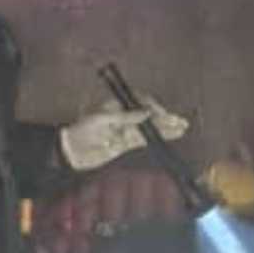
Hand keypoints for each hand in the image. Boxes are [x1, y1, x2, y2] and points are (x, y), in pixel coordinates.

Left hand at [61, 98, 191, 170]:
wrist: (71, 151)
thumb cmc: (82, 130)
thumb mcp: (103, 120)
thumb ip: (126, 117)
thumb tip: (147, 113)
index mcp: (116, 105)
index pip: (140, 101)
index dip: (152, 107)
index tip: (160, 114)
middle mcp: (123, 116)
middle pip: (148, 115)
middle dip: (165, 118)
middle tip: (180, 121)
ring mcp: (125, 130)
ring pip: (150, 127)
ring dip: (166, 127)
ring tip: (182, 127)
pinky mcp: (125, 143)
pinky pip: (145, 139)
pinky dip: (158, 137)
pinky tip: (171, 135)